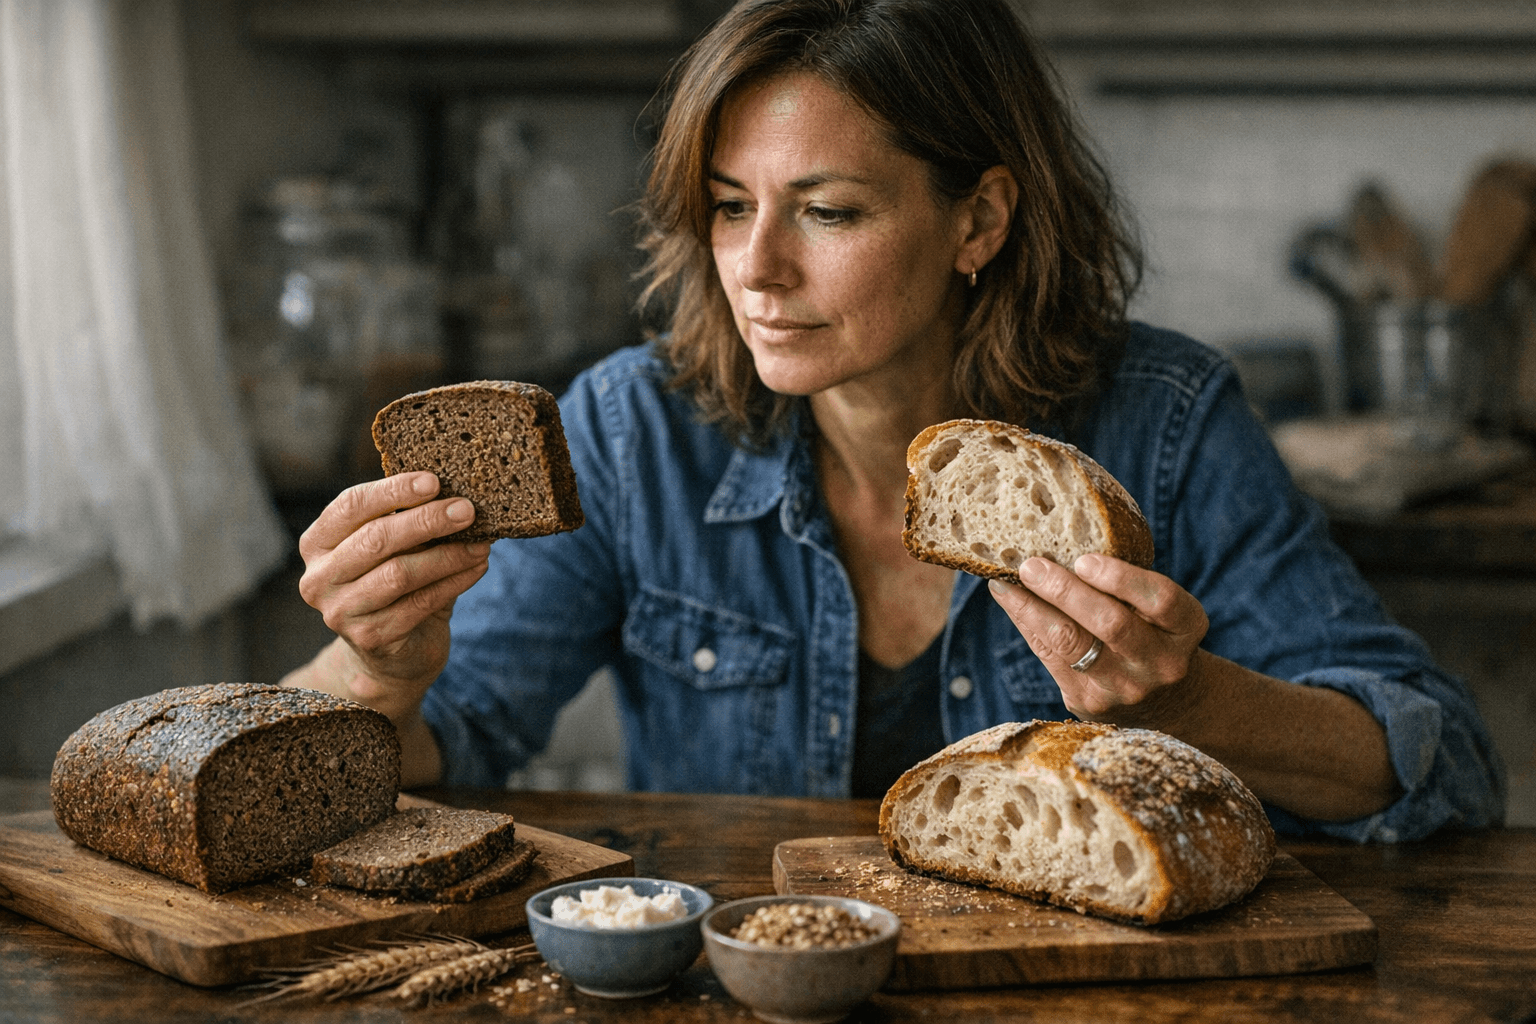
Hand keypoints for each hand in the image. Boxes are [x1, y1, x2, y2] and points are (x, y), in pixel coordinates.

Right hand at [296, 472, 490, 714]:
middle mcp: (318, 578)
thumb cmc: (395, 587)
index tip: (434, 480)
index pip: (351, 506)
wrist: (391, 656)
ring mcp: (340, 612)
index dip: (393, 491)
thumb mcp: (394, 549)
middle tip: (467, 510)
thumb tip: (456, 490)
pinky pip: (419, 603)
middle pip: (376, 538)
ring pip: (399, 573)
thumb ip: (409, 521)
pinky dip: (454, 582)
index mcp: (318, 543)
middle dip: (426, 520)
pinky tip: (477, 567)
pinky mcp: (369, 638)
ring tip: (481, 543)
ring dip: (447, 555)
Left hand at [988, 554, 1209, 728]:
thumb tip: (1056, 543)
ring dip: (1033, 608)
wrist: (1165, 700)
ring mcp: (1126, 688)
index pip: (1160, 599)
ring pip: (1072, 644)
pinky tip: (1010, 600)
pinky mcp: (1091, 703)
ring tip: (1007, 582)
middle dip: (1065, 591)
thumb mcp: (1157, 608)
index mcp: (1185, 627)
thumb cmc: (1151, 632)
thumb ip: (1124, 583)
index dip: (1121, 578)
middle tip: (1031, 566)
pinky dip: (1027, 623)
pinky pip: (1050, 657)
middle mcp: (1160, 662)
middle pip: (1111, 624)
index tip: (1084, 558)